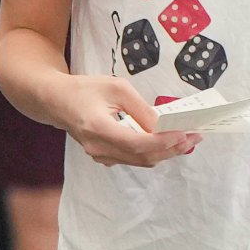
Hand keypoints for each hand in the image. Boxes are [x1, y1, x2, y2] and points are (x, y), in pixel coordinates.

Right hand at [52, 74, 192, 169]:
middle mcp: (98, 147)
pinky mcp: (103, 156)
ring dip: (165, 152)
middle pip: (142, 157)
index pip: (137, 143)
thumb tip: (164, 125)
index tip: (184, 132)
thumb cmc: (85, 89)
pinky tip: (165, 142)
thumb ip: (141, 108)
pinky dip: (152, 152)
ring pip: (140, 161)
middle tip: (194, 137)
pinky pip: (132, 159)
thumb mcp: (116, 88)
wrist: (56, 101)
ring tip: (185, 140)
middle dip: (172, 149)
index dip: (164, 141)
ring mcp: (99, 155)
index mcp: (98, 127)